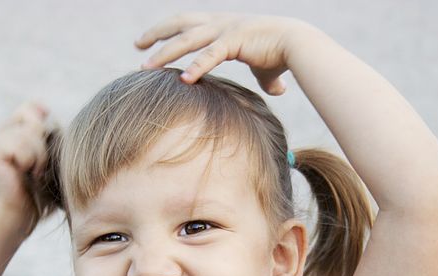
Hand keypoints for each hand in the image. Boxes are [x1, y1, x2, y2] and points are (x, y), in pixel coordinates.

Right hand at [0, 100, 51, 230]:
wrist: (14, 217)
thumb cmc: (35, 196)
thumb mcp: (46, 164)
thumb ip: (47, 139)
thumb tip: (47, 111)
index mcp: (12, 135)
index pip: (29, 108)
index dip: (41, 116)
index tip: (49, 139)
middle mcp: (1, 135)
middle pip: (32, 117)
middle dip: (44, 141)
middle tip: (41, 166)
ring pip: (30, 132)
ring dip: (40, 156)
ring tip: (35, 174)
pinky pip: (22, 145)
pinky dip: (31, 161)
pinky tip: (26, 175)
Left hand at [134, 12, 312, 95]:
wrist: (300, 44)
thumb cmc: (284, 54)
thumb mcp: (268, 67)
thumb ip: (266, 78)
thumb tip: (277, 91)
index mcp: (223, 24)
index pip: (187, 23)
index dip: (167, 30)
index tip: (149, 41)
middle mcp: (220, 22)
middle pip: (179, 24)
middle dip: (156, 34)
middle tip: (137, 45)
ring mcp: (226, 29)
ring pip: (187, 39)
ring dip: (165, 53)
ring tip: (146, 67)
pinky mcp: (235, 41)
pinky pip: (210, 55)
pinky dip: (196, 67)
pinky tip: (183, 79)